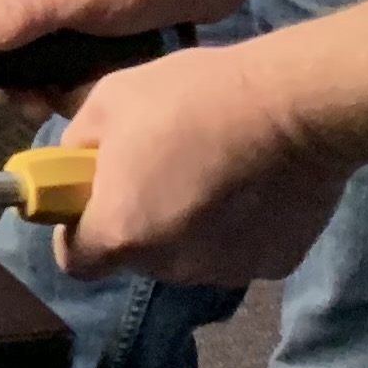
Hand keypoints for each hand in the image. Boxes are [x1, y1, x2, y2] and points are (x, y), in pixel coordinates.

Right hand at [0, 0, 259, 119]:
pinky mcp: (112, 32)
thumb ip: (10, 19)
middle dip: (44, 89)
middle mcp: (41, 0)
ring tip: (107, 88)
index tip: (35, 101)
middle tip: (76, 99)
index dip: (1, 79)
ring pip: (59, 74)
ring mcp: (77, 17)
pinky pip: (91, 71)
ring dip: (78, 89)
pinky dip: (103, 81)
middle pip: (21, 65)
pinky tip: (123, 82)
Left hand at [52, 44, 350, 286]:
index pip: (76, 260)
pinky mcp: (273, 265)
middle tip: (159, 167)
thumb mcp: (109, 100)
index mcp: (120, 231)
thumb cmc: (192, 96)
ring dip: (187, 226)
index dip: (78, 230)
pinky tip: (250, 185)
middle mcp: (169, 266)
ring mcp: (225, 271)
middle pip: (136, 255)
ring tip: (211, 169)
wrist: (292, 105)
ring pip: (187, 255)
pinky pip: (237, 250)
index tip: (92, 199)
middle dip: (137, 220)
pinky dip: (236, 228)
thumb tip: (75, 167)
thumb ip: (78, 145)